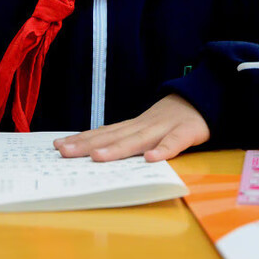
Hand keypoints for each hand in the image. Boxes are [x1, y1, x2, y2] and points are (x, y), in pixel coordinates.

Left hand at [53, 94, 209, 162]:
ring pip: (139, 139)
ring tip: (97, 157)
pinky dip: (163, 150)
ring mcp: (164, 128)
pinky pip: (174, 143)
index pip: (102, 133)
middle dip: (87, 145)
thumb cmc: (169, 120)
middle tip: (64, 152)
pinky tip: (151, 159)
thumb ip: (124, 138)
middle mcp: (143, 126)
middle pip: (113, 136)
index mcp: (132, 127)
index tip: (57, 146)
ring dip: (118, 149)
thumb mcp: (144, 127)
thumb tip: (93, 151)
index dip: (80, 139)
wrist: (202, 100)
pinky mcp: (186, 132)